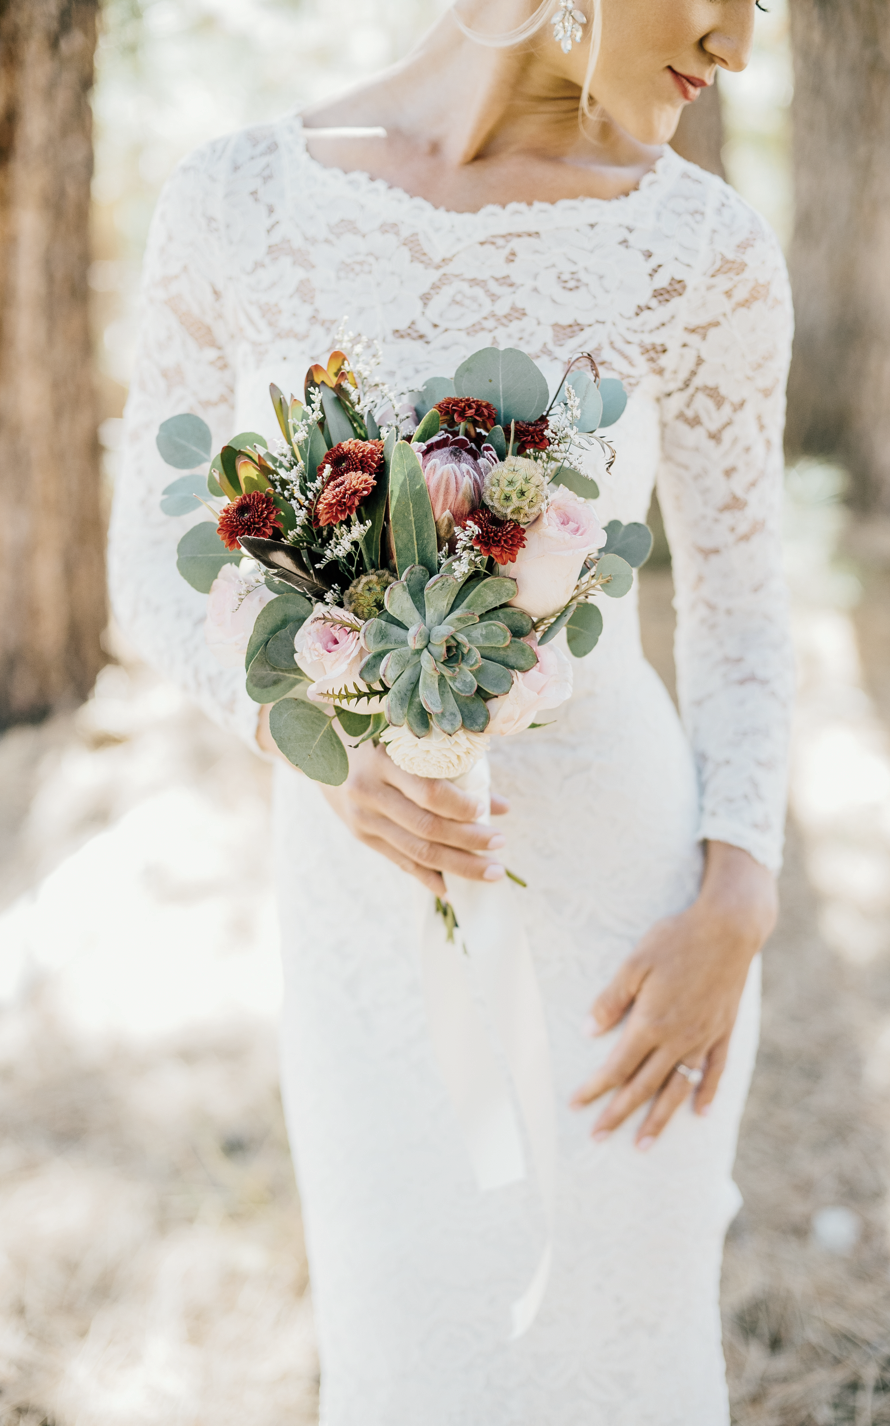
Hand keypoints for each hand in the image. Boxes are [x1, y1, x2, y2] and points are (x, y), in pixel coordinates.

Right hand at [258, 707, 507, 895]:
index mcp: (384, 760)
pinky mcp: (360, 835)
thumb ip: (452, 767)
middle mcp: (369, 792)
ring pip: (416, 852)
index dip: (462, 807)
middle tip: (501, 846)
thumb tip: (502, 806)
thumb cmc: (373, 734)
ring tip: (491, 871)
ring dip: (459, 865)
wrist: (313, 745)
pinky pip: (398, 861)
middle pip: (428, 828)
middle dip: (470, 842)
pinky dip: (427, 877)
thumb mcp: (406, 740)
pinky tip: (452, 888)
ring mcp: (362, 818)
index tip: (487, 811)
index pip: (430, 792)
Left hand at [570, 842, 776, 1148]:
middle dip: (618, 1114)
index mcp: (651, 1023)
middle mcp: (678, 1038)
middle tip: (598, 1138)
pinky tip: (701, 1113)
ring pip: (678, 1088)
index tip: (575, 1106)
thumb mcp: (635, 963)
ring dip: (660, 1118)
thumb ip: (611, 1000)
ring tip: (644, 1144)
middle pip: (643, 1086)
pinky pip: (716, 1070)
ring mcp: (704, 1037)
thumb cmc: (677, 938)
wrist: (730, 927)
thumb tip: (588, 1032)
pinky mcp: (724, 1030)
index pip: (616, 1067)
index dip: (595, 1089)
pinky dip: (707, 1092)